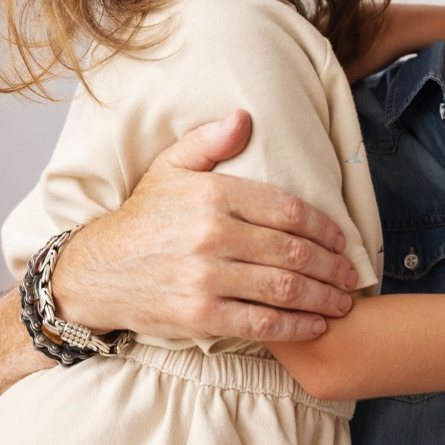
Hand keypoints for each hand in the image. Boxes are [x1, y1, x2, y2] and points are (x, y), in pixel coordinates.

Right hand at [52, 110, 361, 341]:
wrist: (93, 274)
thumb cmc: (142, 219)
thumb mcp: (169, 169)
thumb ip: (208, 142)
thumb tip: (244, 118)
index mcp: (213, 195)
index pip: (288, 210)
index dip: (323, 227)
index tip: (341, 240)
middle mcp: (213, 234)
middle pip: (293, 251)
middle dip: (332, 266)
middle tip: (351, 275)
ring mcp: (207, 278)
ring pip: (284, 288)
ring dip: (323, 297)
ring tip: (343, 301)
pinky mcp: (200, 315)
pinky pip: (262, 323)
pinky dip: (297, 326)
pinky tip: (317, 326)